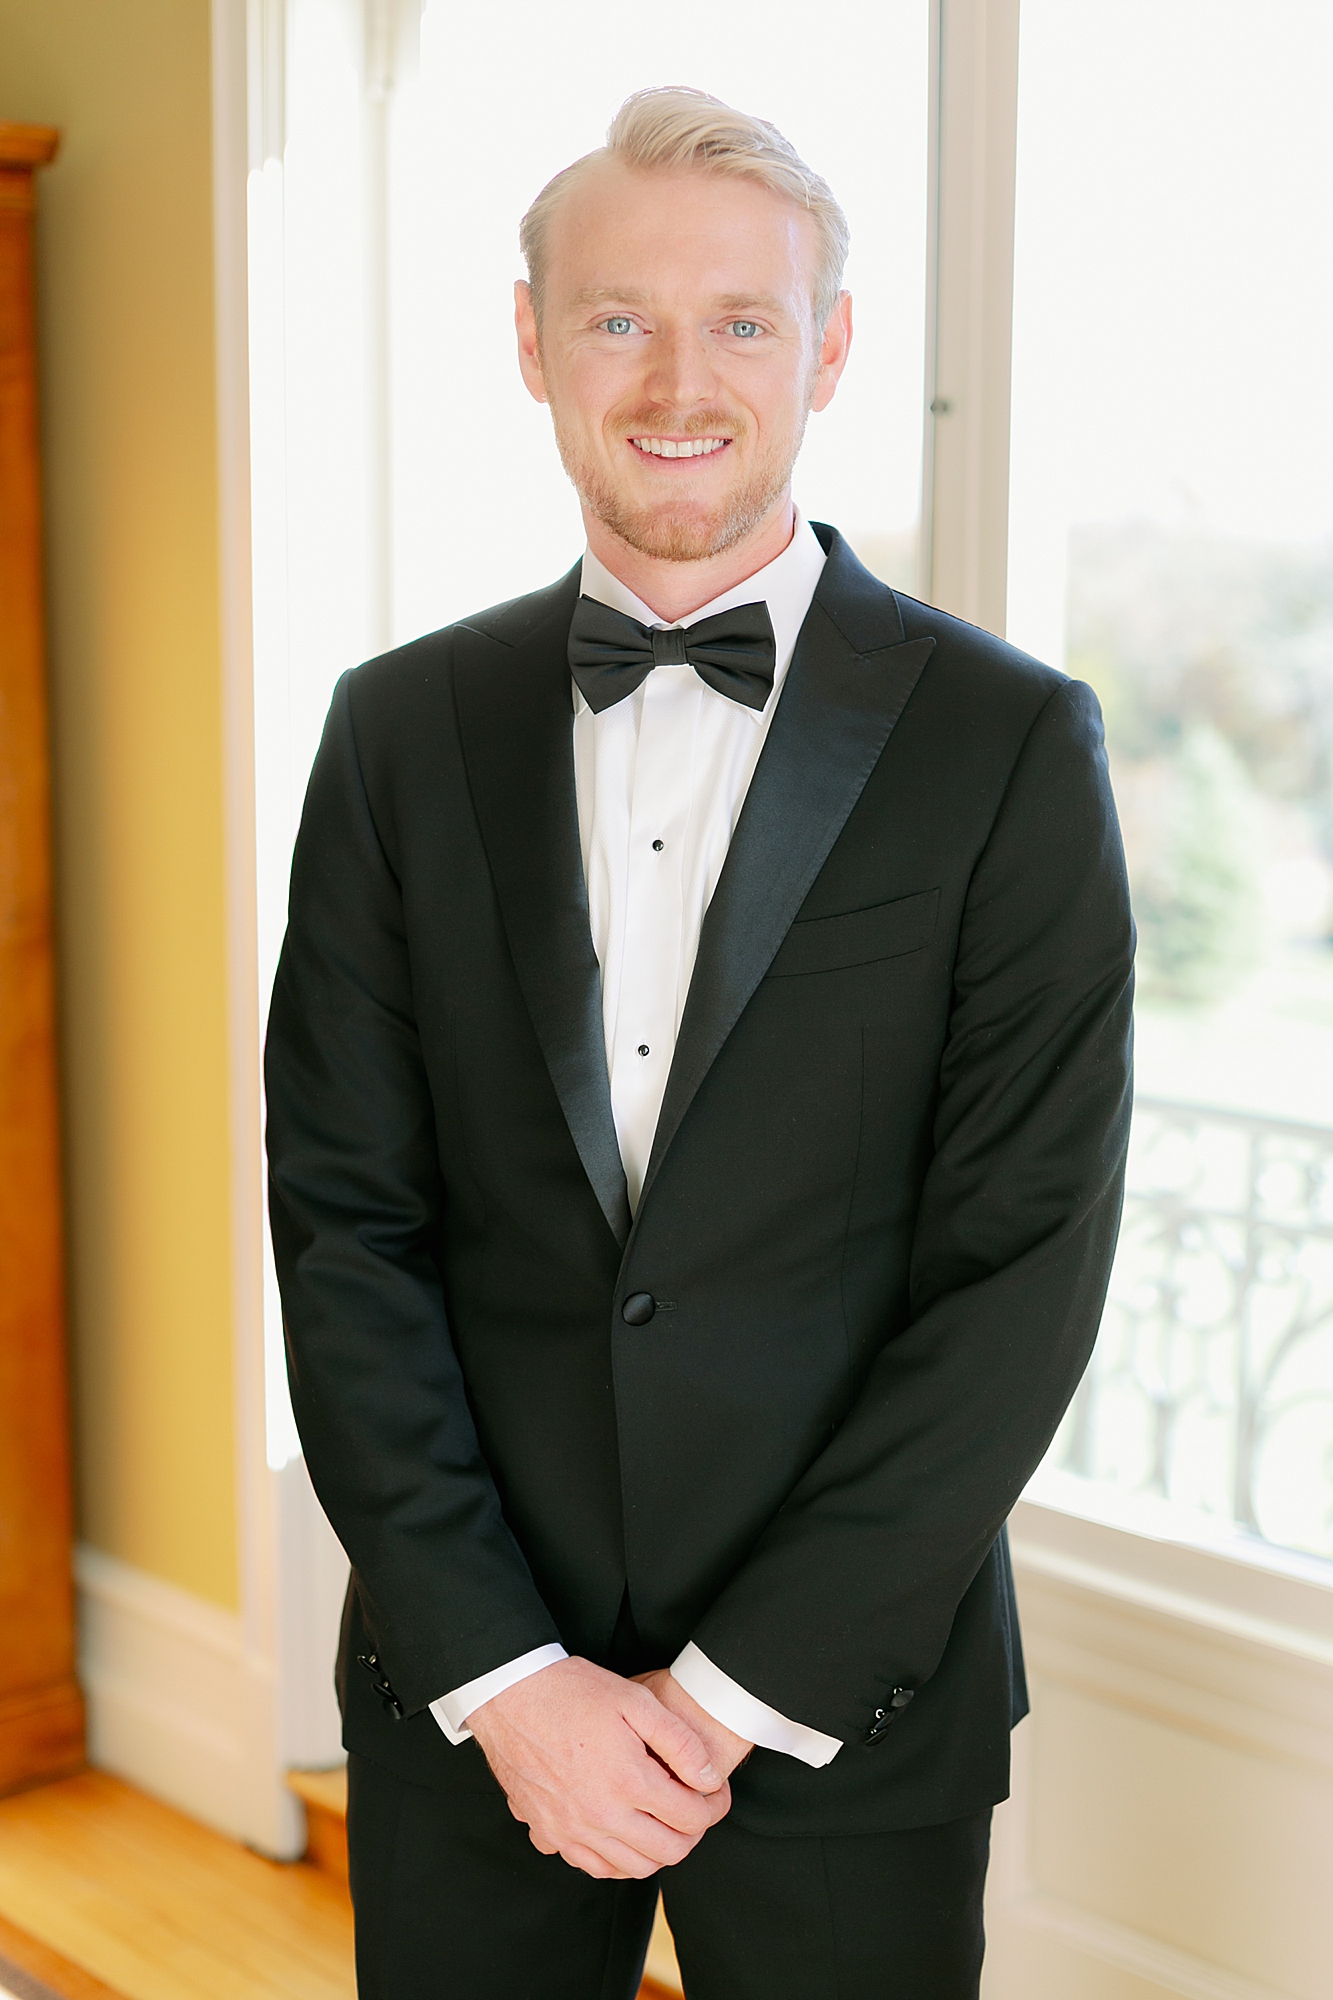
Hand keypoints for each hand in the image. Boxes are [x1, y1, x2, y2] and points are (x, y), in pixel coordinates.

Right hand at [467, 1656, 731, 1879]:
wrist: (509, 1693)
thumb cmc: (572, 1691)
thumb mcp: (636, 1699)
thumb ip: (679, 1742)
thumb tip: (708, 1779)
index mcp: (626, 1781)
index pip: (691, 1818)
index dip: (714, 1806)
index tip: (716, 1792)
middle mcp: (599, 1815)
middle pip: (667, 1851)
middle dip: (692, 1833)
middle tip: (695, 1808)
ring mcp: (570, 1830)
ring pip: (631, 1867)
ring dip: (657, 1850)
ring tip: (664, 1821)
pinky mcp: (547, 1832)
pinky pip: (593, 1866)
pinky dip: (618, 1860)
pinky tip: (623, 1834)